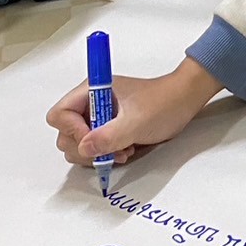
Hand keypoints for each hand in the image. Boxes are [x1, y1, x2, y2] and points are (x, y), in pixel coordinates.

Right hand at [46, 59, 223, 167]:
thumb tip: (84, 148)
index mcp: (91, 90)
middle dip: (85, 148)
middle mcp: (91, 103)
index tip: (94, 139)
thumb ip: (108, 136)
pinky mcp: (109, 128)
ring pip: (79, 144)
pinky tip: (125, 151)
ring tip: (121, 151)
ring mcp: (99, 116)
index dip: (72, 131)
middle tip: (109, 150)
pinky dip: (105, 154)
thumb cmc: (164, 103)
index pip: (60, 114)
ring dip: (97, 154)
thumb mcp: (136, 122)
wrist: (185, 101)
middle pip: (65, 133)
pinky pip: (95, 148)